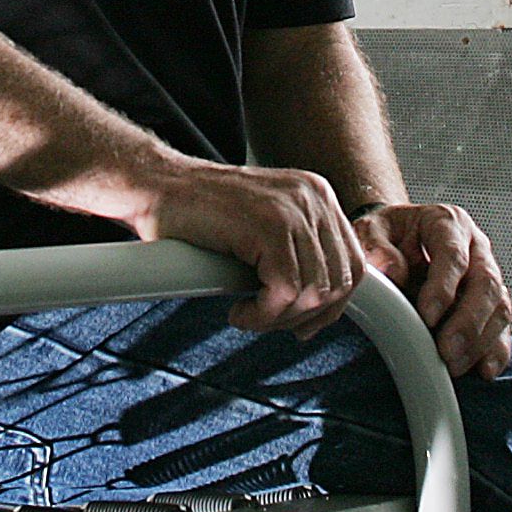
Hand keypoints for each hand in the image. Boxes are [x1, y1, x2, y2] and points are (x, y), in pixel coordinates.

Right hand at [144, 157, 365, 338]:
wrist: (158, 188)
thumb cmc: (201, 215)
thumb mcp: (266, 226)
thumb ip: (299, 252)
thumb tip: (324, 306)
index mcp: (317, 195)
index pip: (353, 264)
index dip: (333, 304)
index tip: (304, 323)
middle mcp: (313, 197)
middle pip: (339, 282)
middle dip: (306, 317)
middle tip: (270, 322)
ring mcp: (292, 209)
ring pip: (312, 292)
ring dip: (279, 319)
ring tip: (250, 316)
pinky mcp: (268, 226)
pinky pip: (284, 293)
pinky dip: (263, 316)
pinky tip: (239, 313)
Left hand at [354, 203, 511, 378]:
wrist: (395, 239)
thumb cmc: (386, 236)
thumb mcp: (370, 231)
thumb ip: (376, 247)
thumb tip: (392, 271)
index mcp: (446, 222)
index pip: (453, 254)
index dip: (444, 287)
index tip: (427, 316)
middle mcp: (474, 247)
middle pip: (486, 283)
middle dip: (468, 322)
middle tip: (446, 350)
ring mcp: (486, 274)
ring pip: (499, 307)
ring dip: (480, 341)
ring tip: (454, 365)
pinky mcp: (490, 303)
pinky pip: (502, 327)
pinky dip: (496, 351)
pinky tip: (483, 370)